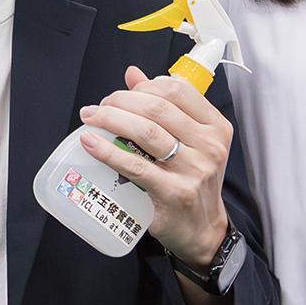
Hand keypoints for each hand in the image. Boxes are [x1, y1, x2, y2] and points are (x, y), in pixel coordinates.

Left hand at [78, 66, 232, 268]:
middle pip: (157, 108)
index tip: (123, 94)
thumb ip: (164, 106)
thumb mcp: (188, 141)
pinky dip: (108, 151)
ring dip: (111, 119)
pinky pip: (135, 165)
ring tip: (90, 118)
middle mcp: (209, 145)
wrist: (202, 230)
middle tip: (98, 106)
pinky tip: (90, 143)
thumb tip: (133, 74)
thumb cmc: (191, 180)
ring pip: (145, 132)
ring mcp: (194, 169)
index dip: (144, 86)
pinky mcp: (174, 192)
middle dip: (121, 101)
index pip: (177, 90)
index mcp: (215, 126)